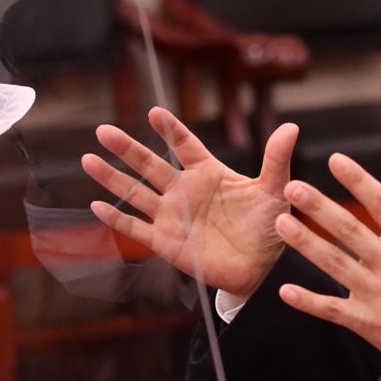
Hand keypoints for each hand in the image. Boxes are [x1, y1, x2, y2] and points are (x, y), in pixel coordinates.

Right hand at [81, 107, 297, 299]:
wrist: (261, 268)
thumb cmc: (269, 226)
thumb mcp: (274, 190)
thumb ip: (277, 159)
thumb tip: (292, 126)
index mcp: (209, 173)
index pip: (185, 145)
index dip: (170, 129)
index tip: (154, 112)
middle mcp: (185, 191)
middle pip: (150, 165)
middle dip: (127, 148)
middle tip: (103, 130)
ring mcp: (171, 215)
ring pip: (136, 192)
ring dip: (112, 177)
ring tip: (88, 159)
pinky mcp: (165, 242)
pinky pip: (136, 227)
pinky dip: (116, 218)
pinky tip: (96, 205)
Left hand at [274, 155, 380, 380]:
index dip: (359, 181)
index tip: (337, 160)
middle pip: (350, 230)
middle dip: (319, 207)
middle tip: (293, 187)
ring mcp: (379, 295)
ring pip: (335, 265)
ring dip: (306, 243)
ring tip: (282, 223)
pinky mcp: (370, 323)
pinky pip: (333, 310)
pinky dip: (309, 301)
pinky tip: (285, 290)